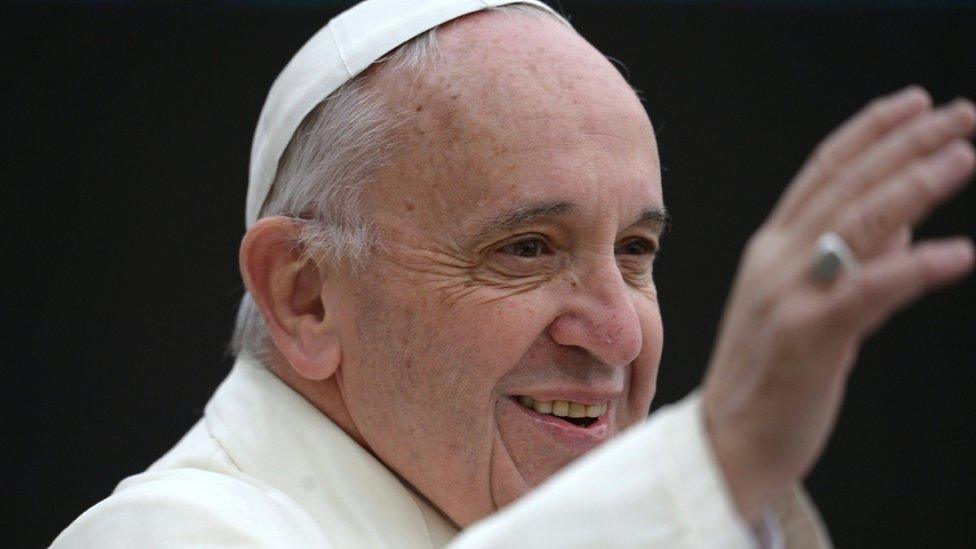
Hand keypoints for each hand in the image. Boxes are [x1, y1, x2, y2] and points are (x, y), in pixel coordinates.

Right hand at [700, 86, 975, 523]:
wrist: (727, 443)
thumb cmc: (771, 377)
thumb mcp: (809, 305)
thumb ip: (851, 260)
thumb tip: (904, 221)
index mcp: (770, 249)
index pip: (822, 172)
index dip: (869, 133)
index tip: (915, 103)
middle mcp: (774, 261)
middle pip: (844, 185)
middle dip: (904, 143)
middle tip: (958, 115)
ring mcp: (786, 296)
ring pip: (855, 224)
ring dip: (913, 185)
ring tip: (963, 156)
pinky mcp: (807, 337)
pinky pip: (867, 291)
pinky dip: (915, 267)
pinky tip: (959, 252)